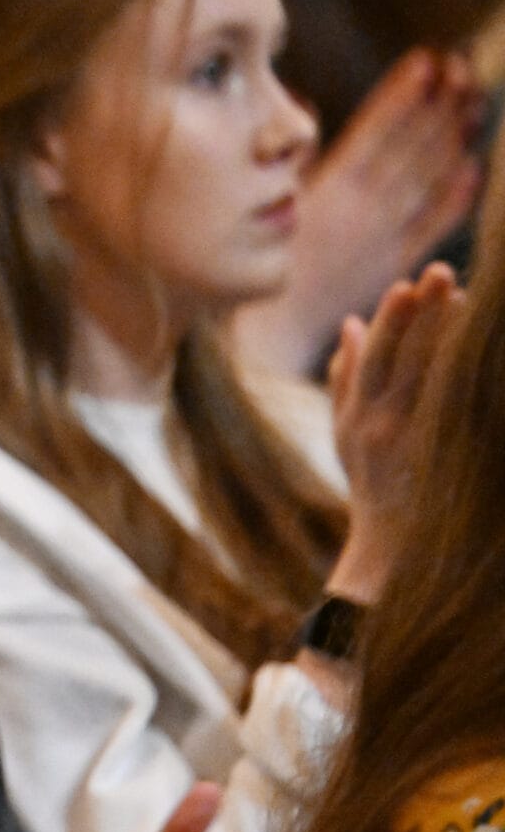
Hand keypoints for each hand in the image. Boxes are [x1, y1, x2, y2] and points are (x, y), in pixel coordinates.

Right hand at [238, 51, 478, 372]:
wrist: (266, 332)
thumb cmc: (245, 262)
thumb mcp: (255, 201)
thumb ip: (292, 157)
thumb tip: (307, 108)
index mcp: (325, 191)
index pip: (374, 131)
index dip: (403, 94)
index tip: (428, 59)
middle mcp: (361, 211)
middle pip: (410, 148)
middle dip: (439, 106)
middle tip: (465, 68)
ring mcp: (384, 237)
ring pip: (428, 179)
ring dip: (454, 139)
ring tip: (474, 101)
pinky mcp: (394, 263)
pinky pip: (433, 227)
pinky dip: (455, 198)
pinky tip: (474, 169)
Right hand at [326, 260, 464, 600]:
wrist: (399, 557)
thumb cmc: (372, 489)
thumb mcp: (345, 435)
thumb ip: (344, 379)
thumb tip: (350, 322)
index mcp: (359, 420)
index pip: (373, 359)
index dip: (390, 320)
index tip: (405, 284)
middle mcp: (387, 430)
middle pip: (407, 362)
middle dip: (425, 317)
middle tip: (442, 274)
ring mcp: (422, 448)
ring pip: (439, 383)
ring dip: (454, 341)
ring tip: (469, 301)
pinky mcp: (454, 462)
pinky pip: (464, 413)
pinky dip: (475, 381)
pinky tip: (487, 356)